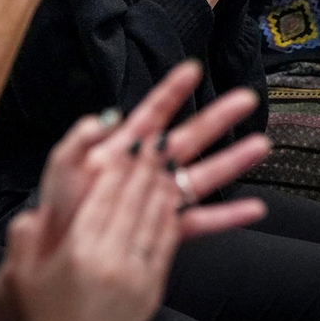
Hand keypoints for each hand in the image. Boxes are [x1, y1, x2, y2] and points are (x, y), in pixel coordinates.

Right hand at [2, 146, 178, 320]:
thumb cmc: (47, 316)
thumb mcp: (22, 277)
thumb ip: (23, 239)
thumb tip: (31, 212)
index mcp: (77, 252)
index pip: (103, 197)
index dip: (119, 166)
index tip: (129, 142)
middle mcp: (109, 260)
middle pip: (133, 200)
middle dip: (146, 166)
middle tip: (157, 140)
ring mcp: (135, 274)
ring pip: (153, 217)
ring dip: (162, 184)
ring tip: (168, 160)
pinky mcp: (152, 288)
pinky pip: (165, 242)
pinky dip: (169, 215)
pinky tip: (171, 198)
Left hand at [36, 61, 271, 243]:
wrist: (59, 252)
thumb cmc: (59, 210)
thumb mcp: (62, 170)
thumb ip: (78, 143)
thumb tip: (103, 117)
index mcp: (123, 148)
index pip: (153, 113)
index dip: (172, 90)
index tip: (193, 69)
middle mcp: (148, 169)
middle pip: (189, 137)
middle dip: (218, 117)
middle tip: (246, 98)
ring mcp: (159, 197)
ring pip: (203, 175)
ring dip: (233, 160)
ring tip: (260, 145)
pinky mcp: (165, 228)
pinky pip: (201, 221)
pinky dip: (228, 217)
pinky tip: (251, 210)